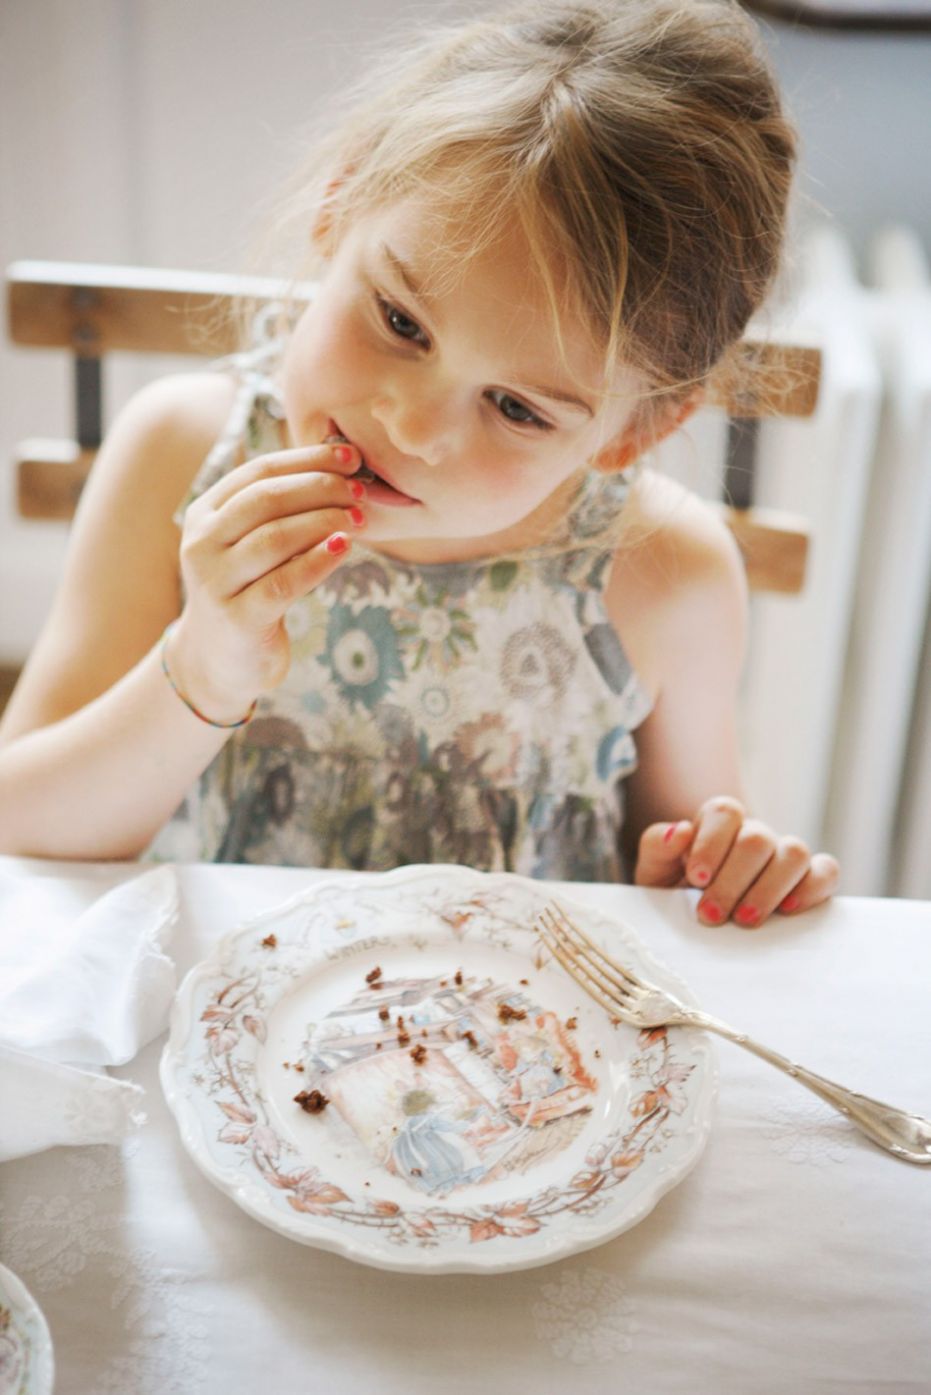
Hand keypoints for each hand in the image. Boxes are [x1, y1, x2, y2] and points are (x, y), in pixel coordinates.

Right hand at [166, 441, 365, 722]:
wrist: (221, 662)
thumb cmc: (248, 592)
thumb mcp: (252, 546)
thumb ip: (280, 512)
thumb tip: (342, 470)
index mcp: (204, 514)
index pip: (258, 472)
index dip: (308, 460)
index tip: (351, 457)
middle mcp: (202, 544)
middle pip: (266, 499)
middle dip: (320, 488)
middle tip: (360, 490)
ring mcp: (215, 582)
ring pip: (275, 538)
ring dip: (323, 521)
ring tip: (359, 518)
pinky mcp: (238, 618)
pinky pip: (284, 582)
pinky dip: (318, 561)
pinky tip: (344, 548)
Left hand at [634, 795, 839, 927]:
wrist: (696, 921)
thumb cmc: (673, 890)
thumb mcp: (654, 871)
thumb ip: (658, 846)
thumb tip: (681, 830)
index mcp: (718, 822)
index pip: (725, 812)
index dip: (712, 843)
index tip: (695, 878)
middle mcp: (755, 834)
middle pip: (757, 839)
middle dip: (733, 880)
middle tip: (711, 915)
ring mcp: (784, 855)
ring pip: (794, 852)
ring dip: (769, 889)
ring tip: (745, 920)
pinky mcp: (810, 879)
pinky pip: (826, 872)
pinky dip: (812, 888)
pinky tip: (788, 910)